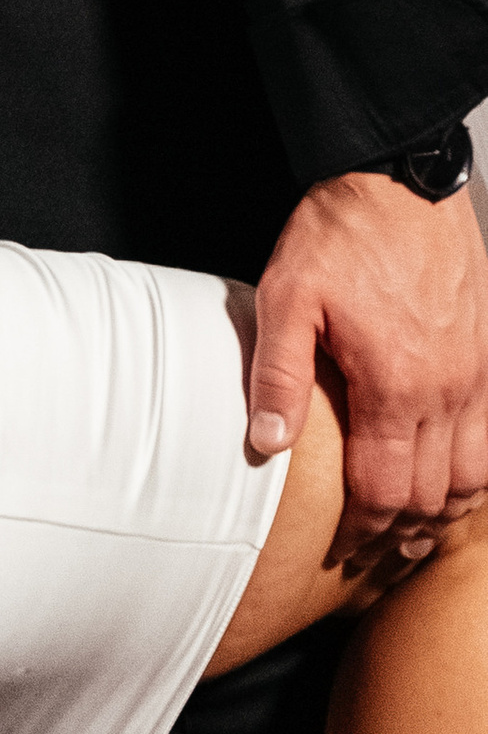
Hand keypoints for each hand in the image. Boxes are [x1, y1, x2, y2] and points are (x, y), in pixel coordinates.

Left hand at [247, 169, 487, 562]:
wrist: (401, 180)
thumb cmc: (341, 233)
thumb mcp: (288, 296)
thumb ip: (279, 375)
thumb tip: (268, 442)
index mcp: (394, 386)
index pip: (384, 490)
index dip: (362, 530)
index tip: (341, 548)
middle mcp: (445, 391)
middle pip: (433, 494)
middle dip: (403, 533)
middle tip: (376, 554)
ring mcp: (474, 376)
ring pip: (474, 474)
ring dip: (446, 510)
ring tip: (417, 533)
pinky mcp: (485, 356)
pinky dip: (474, 472)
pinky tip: (452, 478)